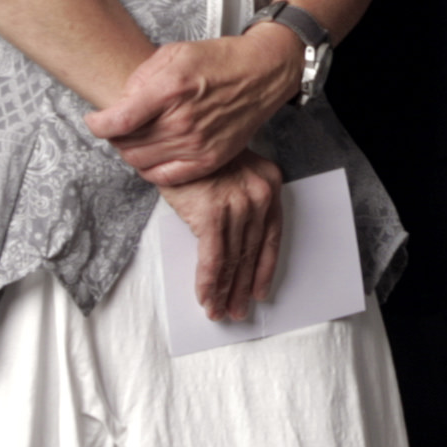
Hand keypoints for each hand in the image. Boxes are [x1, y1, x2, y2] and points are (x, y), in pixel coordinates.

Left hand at [85, 27, 301, 184]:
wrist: (261, 74)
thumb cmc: (220, 61)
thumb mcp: (174, 53)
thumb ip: (142, 77)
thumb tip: (121, 102)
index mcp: (170, 90)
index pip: (118, 121)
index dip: (97, 124)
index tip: (94, 120)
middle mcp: (183, 121)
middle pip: (126, 144)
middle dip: (113, 136)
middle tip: (117, 126)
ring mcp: (197, 144)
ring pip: (140, 162)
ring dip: (129, 151)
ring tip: (135, 138)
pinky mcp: (208, 160)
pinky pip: (165, 177)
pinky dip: (149, 169)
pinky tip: (151, 155)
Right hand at [168, 156, 289, 322]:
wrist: (176, 135)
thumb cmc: (199, 156)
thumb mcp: (232, 174)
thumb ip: (240, 204)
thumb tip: (234, 246)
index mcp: (269, 185)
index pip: (270, 238)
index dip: (264, 269)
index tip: (259, 291)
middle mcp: (259, 196)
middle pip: (251, 253)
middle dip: (242, 287)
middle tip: (237, 310)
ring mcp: (237, 205)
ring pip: (232, 260)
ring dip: (224, 291)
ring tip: (219, 311)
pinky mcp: (212, 214)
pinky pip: (213, 259)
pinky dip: (208, 282)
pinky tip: (206, 298)